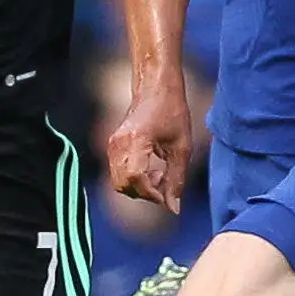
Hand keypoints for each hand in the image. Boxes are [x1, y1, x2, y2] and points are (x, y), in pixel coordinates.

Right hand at [106, 76, 192, 214]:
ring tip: (159, 174)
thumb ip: (177, 179)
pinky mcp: (112, 146)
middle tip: (164, 184)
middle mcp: (118, 143)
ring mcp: (112, 145)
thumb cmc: (172, 111)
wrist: (155, 87)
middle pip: (123, 185)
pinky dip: (134, 179)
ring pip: (119, 182)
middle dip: (144, 193)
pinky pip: (118, 173)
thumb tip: (173, 208)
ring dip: (139, 187)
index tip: (167, 197)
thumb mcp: (182, 147)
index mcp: (136, 140)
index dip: (151, 194)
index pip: (135, 178)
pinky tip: (151, 169)